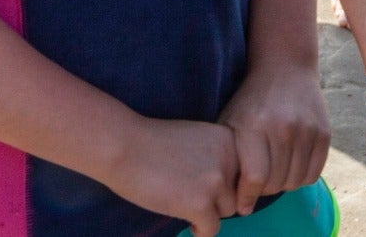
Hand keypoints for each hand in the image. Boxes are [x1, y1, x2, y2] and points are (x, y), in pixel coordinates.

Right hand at [94, 118, 241, 236]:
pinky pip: (212, 229)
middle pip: (237, 191)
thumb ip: (217, 156)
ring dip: (209, 212)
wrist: (122, 146)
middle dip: (218, 197)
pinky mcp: (199, 204)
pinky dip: (200, 230)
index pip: (244, 170)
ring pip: (227, 211)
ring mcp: (216, 182)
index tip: (208, 185)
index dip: (227, 182)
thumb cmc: (151, 142)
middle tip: (195, 196)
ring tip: (188, 208)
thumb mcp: (196, 138)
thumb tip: (232, 187)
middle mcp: (230, 158)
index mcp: (229, 138)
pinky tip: (188, 223)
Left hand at [218, 57, 330, 212]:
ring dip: (282, 185)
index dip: (247, 198)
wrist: (285, 67)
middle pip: (276, 183)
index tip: (243, 206)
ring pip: (295, 181)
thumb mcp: (232, 121)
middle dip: (263, 192)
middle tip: (257, 186)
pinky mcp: (324, 132)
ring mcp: (307, 129)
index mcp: (254, 125)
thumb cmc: (251, 99)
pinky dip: (301, 178)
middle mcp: (283, 127)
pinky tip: (290, 168)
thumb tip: (234, 200)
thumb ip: (230, 157)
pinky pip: (313, 173)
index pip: (255, 178)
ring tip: (273, 176)